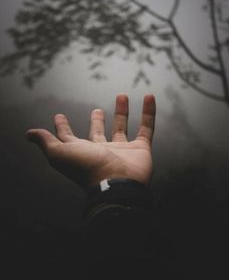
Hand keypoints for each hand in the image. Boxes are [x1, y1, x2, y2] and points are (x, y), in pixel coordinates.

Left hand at [26, 94, 155, 187]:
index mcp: (82, 151)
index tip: (58, 115)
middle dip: (96, 121)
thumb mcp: (60, 153)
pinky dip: (149, 112)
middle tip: (96, 110)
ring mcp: (122, 150)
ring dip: (122, 112)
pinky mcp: (141, 149)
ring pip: (122, 127)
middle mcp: (101, 151)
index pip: (69, 137)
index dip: (63, 127)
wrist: (117, 184)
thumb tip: (28, 133)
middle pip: (98, 133)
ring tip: (122, 95)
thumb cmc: (87, 168)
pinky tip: (149, 97)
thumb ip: (46, 142)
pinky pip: (147, 128)